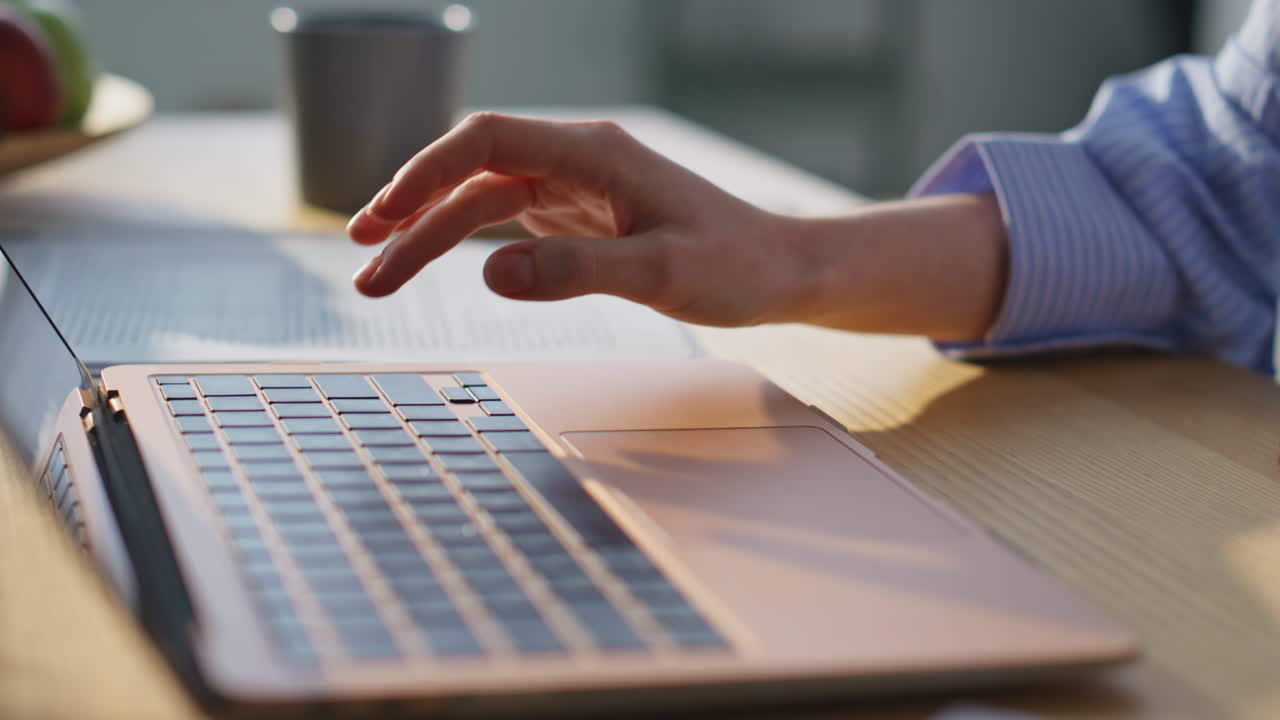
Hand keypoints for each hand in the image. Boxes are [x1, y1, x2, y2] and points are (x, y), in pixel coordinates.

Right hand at [346, 112, 811, 326]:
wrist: (781, 271)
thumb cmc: (737, 266)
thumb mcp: (661, 275)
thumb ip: (577, 272)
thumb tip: (489, 273)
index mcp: (595, 154)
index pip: (488, 142)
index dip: (427, 173)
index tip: (384, 216)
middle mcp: (578, 160)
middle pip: (473, 174)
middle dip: (412, 214)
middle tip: (364, 263)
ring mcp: (577, 187)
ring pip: (484, 201)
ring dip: (430, 234)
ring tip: (378, 277)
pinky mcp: (581, 216)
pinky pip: (509, 222)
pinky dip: (467, 242)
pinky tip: (435, 261)